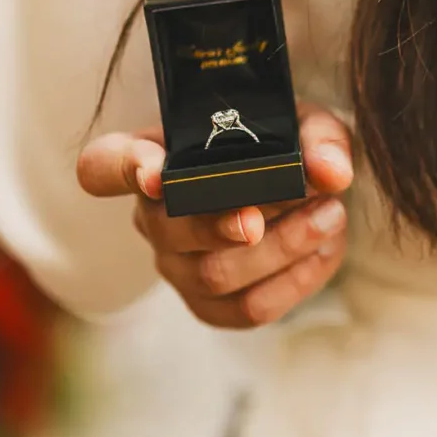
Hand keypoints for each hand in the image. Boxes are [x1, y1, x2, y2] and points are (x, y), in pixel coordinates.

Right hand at [75, 102, 355, 328]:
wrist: (305, 196)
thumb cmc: (285, 151)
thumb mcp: (305, 128)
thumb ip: (319, 140)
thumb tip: (331, 172)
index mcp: (154, 160)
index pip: (106, 165)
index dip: (125, 170)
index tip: (155, 173)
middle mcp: (154, 218)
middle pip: (171, 229)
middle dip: (228, 220)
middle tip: (284, 201)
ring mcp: (178, 267)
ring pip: (216, 274)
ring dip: (284, 246)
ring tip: (331, 214)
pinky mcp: (211, 307)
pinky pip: (249, 308)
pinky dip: (296, 281)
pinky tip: (324, 249)